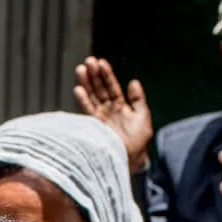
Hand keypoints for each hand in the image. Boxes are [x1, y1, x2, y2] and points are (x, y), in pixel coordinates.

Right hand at [74, 56, 152, 172]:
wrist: (130, 160)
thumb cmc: (139, 142)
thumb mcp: (143, 117)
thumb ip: (138, 100)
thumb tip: (133, 82)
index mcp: (121, 107)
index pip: (112, 87)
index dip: (106, 75)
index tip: (101, 62)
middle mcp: (108, 111)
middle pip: (99, 89)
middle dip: (94, 75)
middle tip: (88, 61)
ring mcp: (99, 118)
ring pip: (91, 97)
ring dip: (86, 83)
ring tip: (81, 69)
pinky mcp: (93, 126)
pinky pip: (86, 111)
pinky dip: (82, 100)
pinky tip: (78, 89)